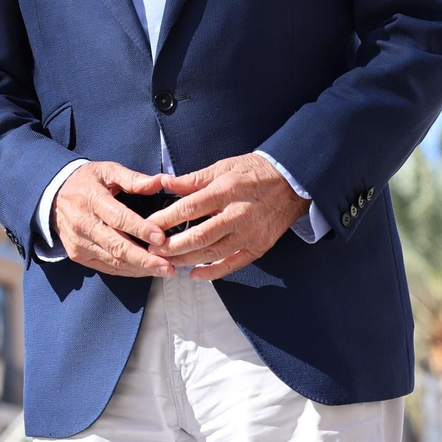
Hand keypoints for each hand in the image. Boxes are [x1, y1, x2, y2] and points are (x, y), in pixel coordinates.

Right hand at [52, 161, 175, 277]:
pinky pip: (106, 267)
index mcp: (92, 199)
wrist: (54, 196)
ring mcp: (80, 242)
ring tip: (163, 270)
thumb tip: (160, 181)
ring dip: (140, 268)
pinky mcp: (78, 255)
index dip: (140, 229)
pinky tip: (145, 270)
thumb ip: (133, 178)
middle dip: (144, 259)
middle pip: (116, 246)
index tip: (160, 237)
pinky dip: (127, 271)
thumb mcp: (107, 171)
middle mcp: (84, 224)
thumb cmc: (86, 182)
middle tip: (168, 266)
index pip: (118, 218)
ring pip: (113, 260)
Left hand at [144, 153, 309, 280]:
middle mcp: (238, 214)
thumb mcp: (223, 166)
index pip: (189, 208)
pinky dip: (213, 272)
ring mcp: (250, 233)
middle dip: (172, 246)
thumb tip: (165, 183)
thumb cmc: (254, 171)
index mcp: (226, 190)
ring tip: (166, 261)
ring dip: (187, 260)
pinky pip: (233, 264)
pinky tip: (194, 274)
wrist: (293, 181)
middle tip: (152, 250)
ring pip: (213, 253)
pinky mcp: (259, 246)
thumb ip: (193, 179)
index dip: (166, 219)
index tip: (149, 226)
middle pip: (199, 236)